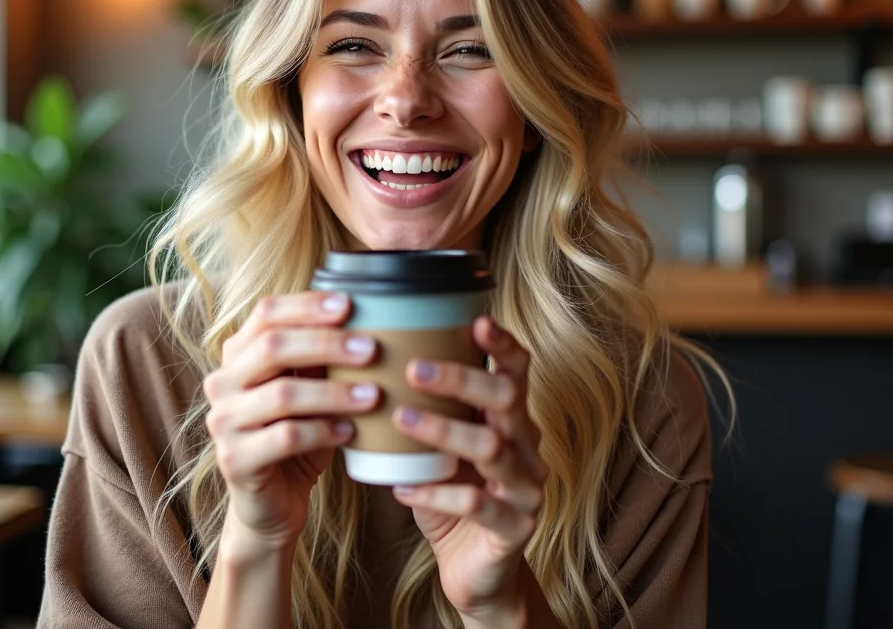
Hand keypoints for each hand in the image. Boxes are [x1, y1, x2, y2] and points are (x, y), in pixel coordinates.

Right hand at [203, 291, 378, 553]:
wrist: (273, 503)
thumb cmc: (298, 436)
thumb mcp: (311, 390)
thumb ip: (321, 358)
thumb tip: (365, 318)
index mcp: (238, 355)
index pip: (266, 314)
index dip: (306, 306)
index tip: (349, 304)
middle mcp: (222, 383)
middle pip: (273, 348)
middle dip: (326, 344)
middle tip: (371, 349)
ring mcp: (223, 422)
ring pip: (283, 395)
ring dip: (334, 392)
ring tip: (373, 395)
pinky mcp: (235, 460)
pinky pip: (285, 438)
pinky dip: (324, 431)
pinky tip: (351, 432)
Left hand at [391, 316, 547, 619]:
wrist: (474, 570)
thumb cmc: (451, 496)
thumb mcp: (438, 449)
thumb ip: (424, 410)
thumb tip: (364, 363)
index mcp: (512, 421)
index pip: (518, 371)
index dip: (502, 345)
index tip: (475, 320)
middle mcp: (527, 448)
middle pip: (508, 400)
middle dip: (462, 380)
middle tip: (415, 369)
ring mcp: (527, 489)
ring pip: (492, 449)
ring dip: (443, 431)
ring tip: (400, 419)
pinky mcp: (515, 529)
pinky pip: (478, 504)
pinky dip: (438, 493)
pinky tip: (403, 487)